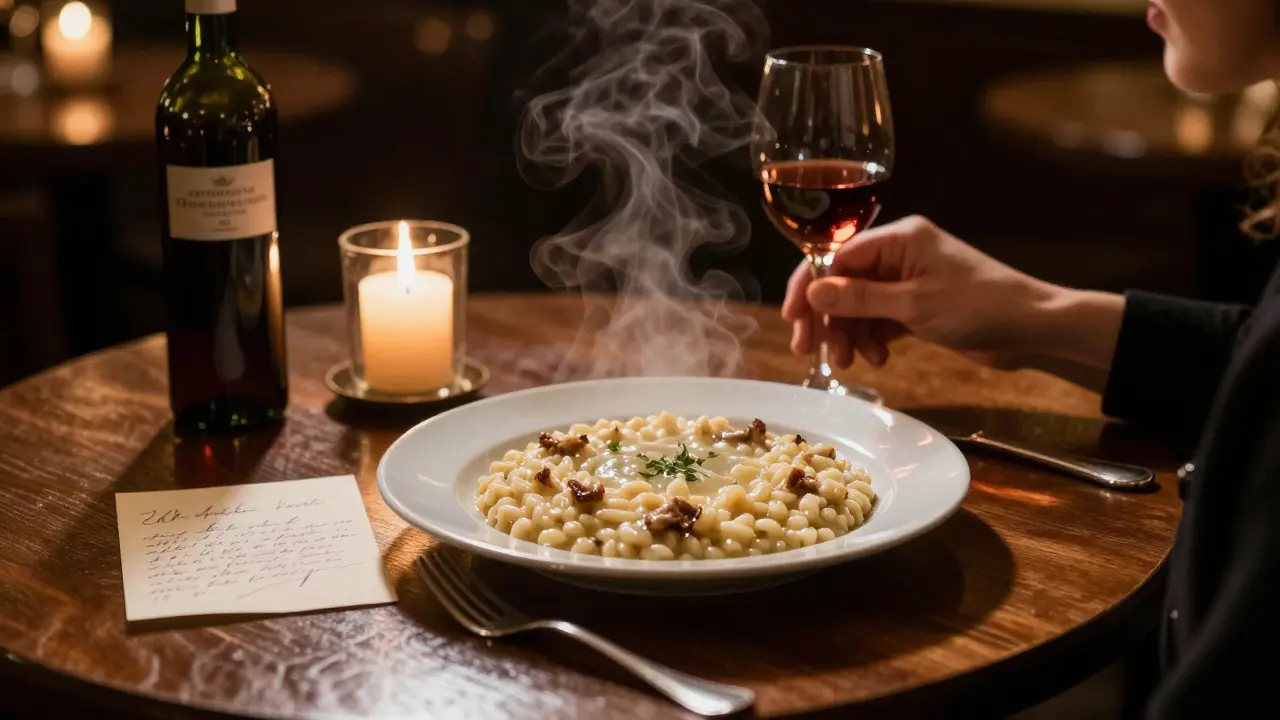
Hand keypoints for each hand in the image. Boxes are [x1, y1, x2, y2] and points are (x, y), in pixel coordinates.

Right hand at [782, 216, 1062, 370]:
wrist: (1031, 329)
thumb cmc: (980, 306)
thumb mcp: (913, 304)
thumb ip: (859, 298)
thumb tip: (813, 292)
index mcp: (899, 238)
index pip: (836, 256)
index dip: (810, 287)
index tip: (794, 318)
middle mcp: (900, 254)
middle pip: (843, 282)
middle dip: (827, 317)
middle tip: (810, 350)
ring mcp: (908, 280)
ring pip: (858, 305)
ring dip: (848, 334)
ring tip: (848, 364)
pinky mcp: (917, 306)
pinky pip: (878, 319)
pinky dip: (872, 339)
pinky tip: (877, 359)